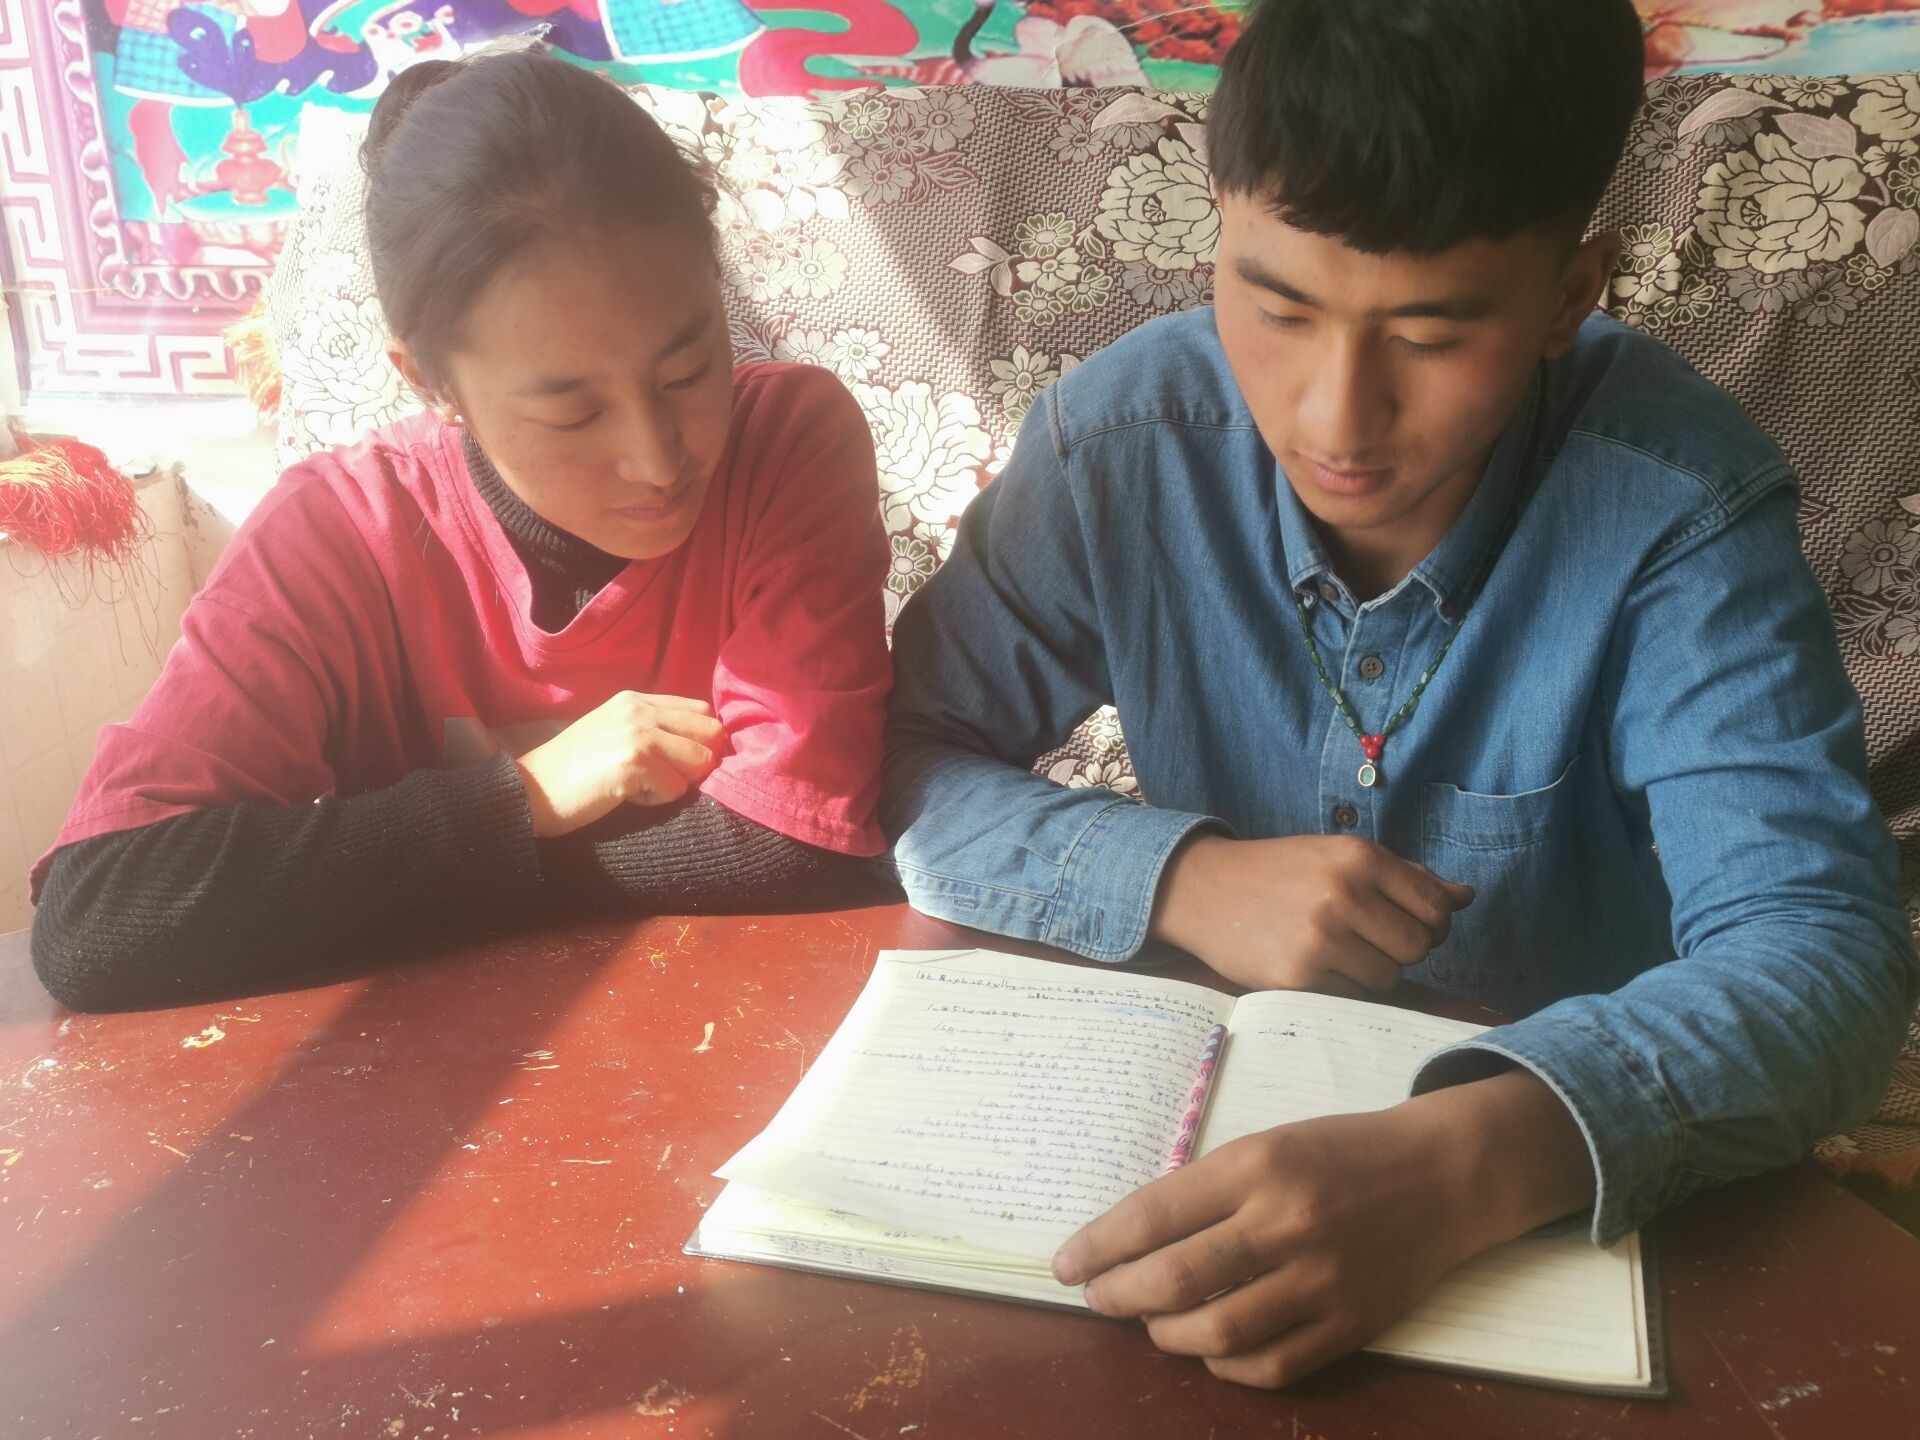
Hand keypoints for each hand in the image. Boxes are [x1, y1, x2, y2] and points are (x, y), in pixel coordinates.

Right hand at [515, 691, 724, 837]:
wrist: (530, 791)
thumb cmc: (574, 770)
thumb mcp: (615, 732)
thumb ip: (654, 729)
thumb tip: (705, 746)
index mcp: (636, 700)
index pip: (702, 712)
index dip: (700, 742)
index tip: (675, 761)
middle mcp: (639, 710)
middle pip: (711, 734)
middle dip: (696, 764)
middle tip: (661, 777)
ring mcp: (636, 734)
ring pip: (700, 762)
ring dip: (676, 782)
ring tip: (640, 785)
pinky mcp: (633, 763)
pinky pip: (676, 789)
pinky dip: (656, 800)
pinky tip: (624, 795)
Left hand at [1050, 1072, 1594, 1387]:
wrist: (1441, 1175)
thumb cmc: (1340, 1153)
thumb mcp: (1267, 1144)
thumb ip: (1206, 1190)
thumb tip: (1132, 1242)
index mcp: (1258, 1165)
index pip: (1154, 1213)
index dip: (1098, 1246)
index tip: (1066, 1265)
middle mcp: (1287, 1222)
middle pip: (1176, 1278)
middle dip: (1119, 1295)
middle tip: (1097, 1298)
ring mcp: (1323, 1280)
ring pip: (1218, 1332)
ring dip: (1167, 1335)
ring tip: (1151, 1323)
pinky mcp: (1353, 1324)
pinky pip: (1272, 1366)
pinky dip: (1226, 1366)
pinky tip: (1209, 1350)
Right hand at [1150, 834, 1473, 993]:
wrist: (1204, 889)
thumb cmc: (1281, 872)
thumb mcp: (1340, 857)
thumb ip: (1403, 877)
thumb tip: (1465, 897)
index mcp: (1359, 857)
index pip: (1437, 906)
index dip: (1433, 922)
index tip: (1409, 922)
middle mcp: (1343, 894)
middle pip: (1419, 946)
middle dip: (1404, 949)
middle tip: (1373, 940)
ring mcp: (1320, 937)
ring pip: (1389, 976)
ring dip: (1373, 971)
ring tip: (1340, 952)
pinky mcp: (1298, 975)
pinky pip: (1352, 995)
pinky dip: (1341, 985)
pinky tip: (1314, 964)